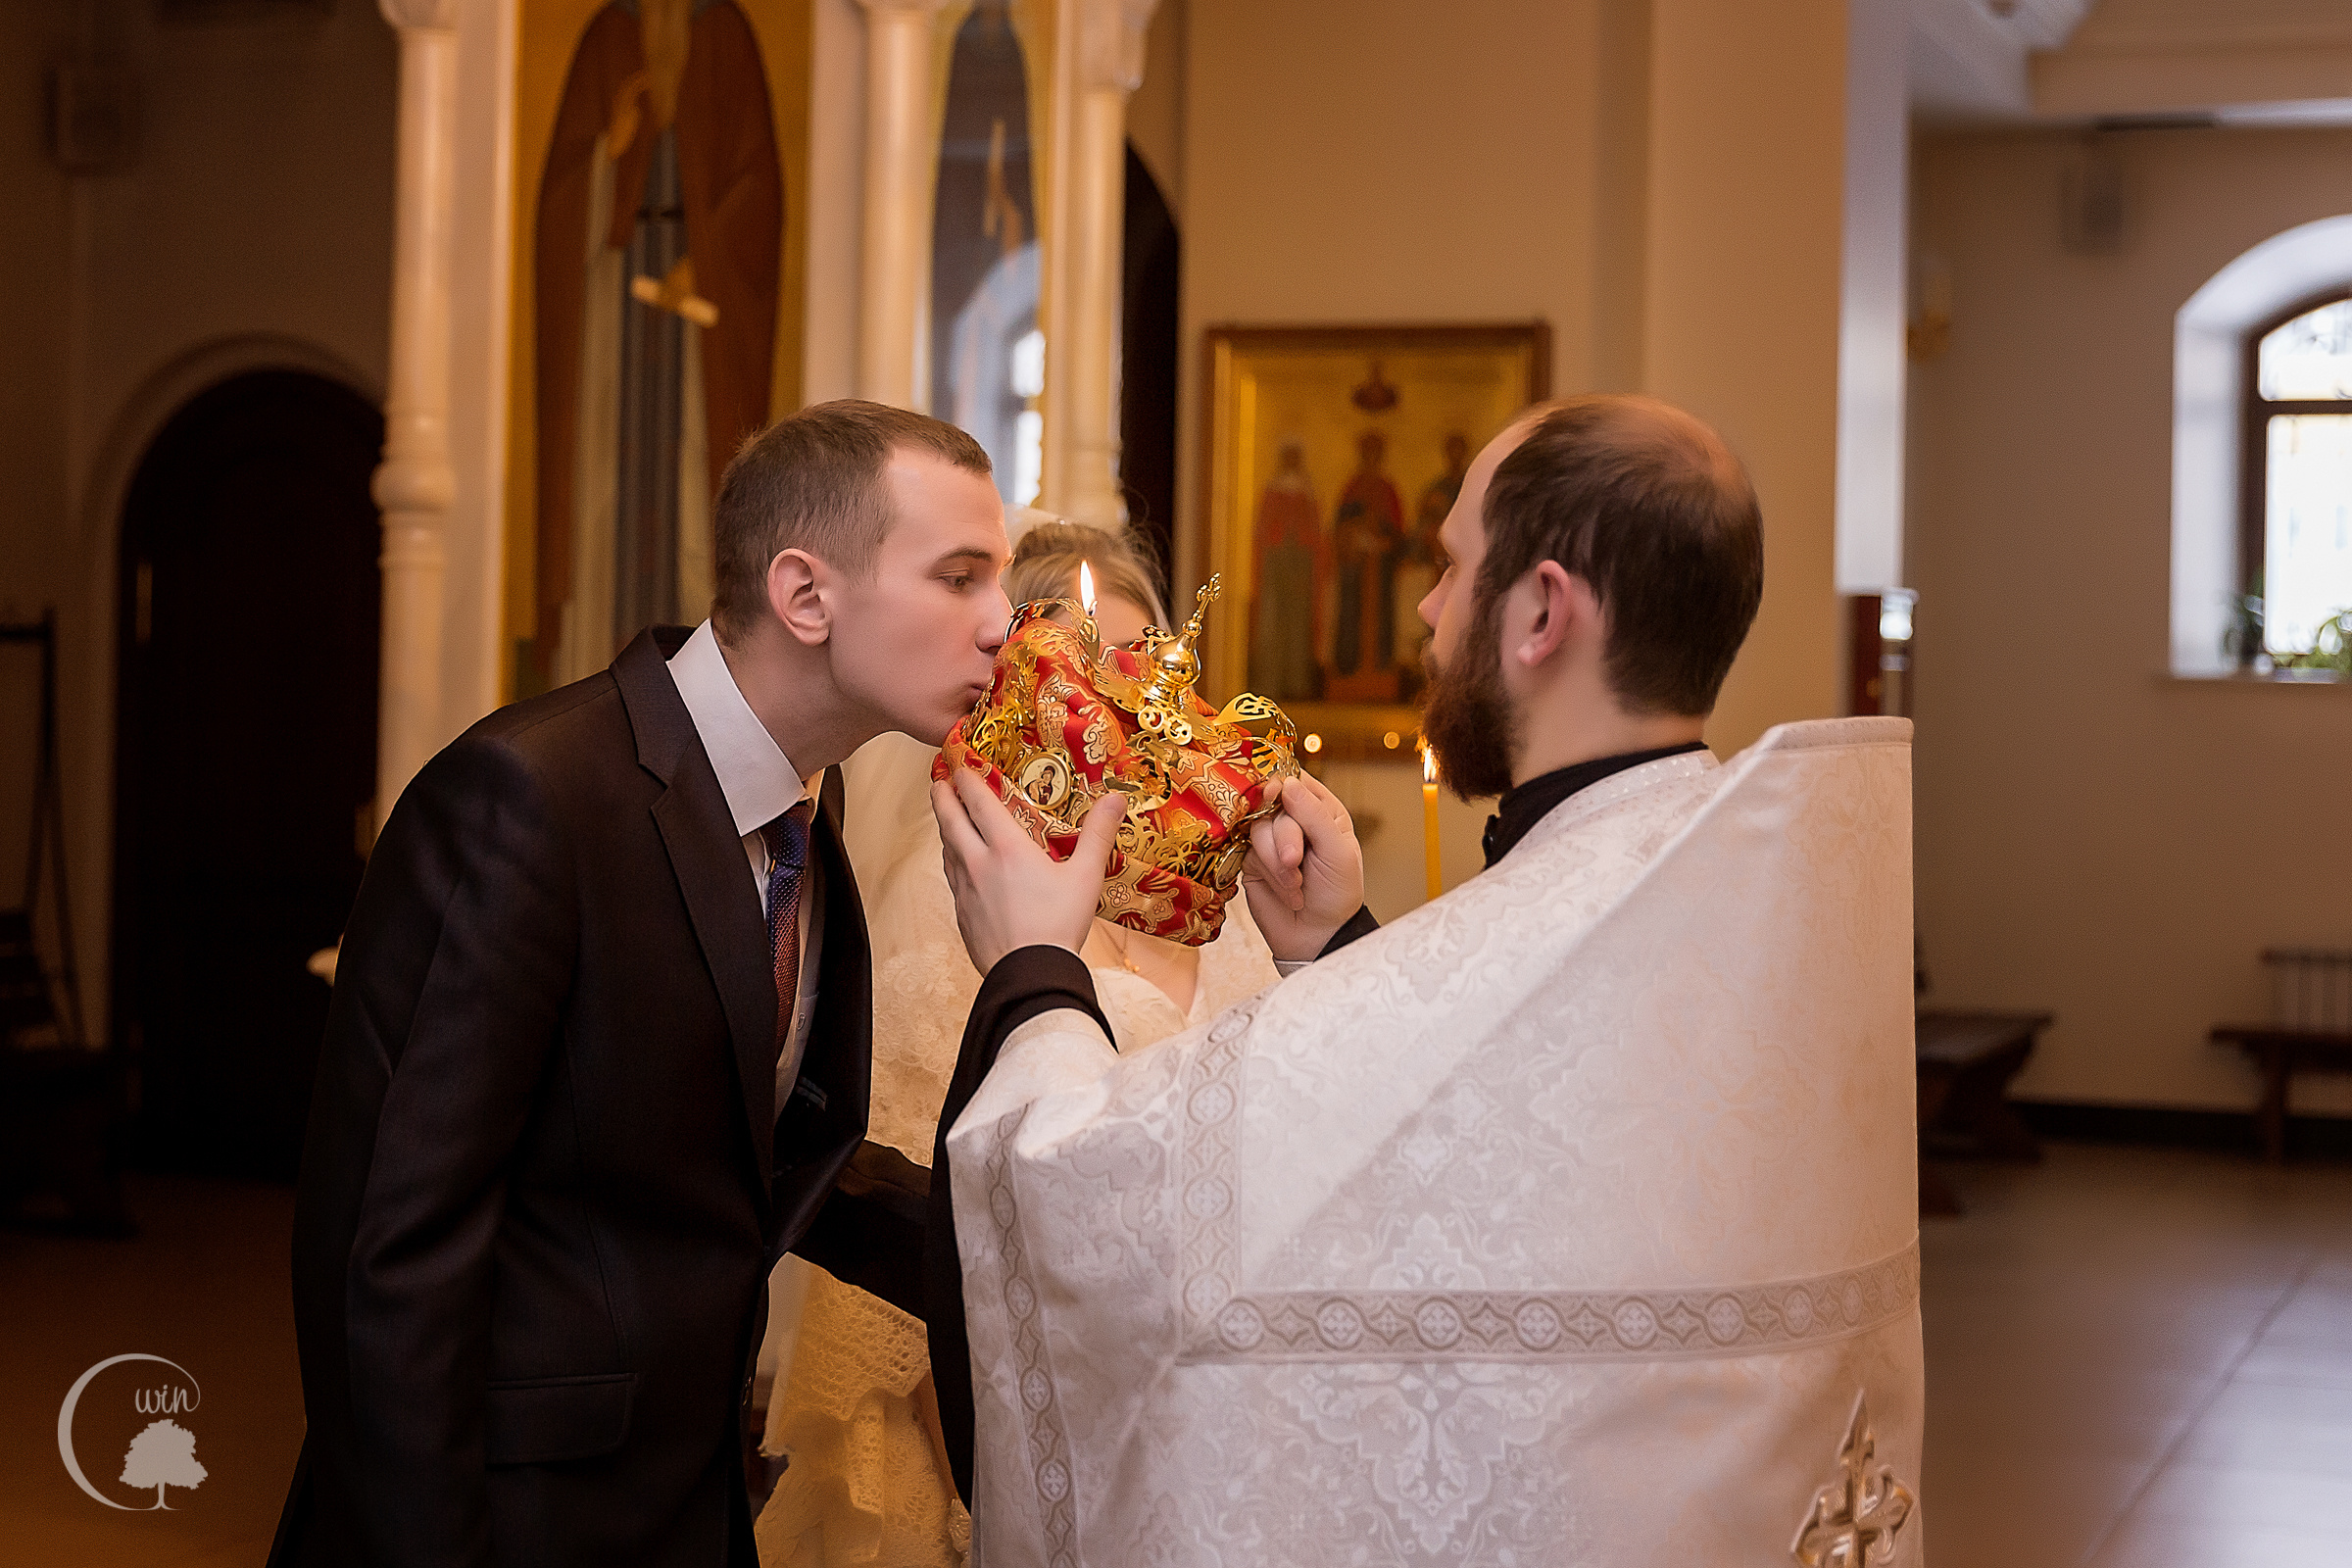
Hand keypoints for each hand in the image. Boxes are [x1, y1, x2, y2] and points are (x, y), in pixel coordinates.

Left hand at [931, 767, 1126, 974]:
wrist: (1030, 975)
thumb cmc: (1058, 926)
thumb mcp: (1086, 876)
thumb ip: (1098, 834)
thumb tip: (1114, 798)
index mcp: (1007, 848)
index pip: (979, 802)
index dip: (968, 780)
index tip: (960, 766)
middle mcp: (978, 864)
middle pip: (951, 821)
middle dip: (943, 797)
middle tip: (939, 782)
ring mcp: (966, 891)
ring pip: (947, 850)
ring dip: (945, 829)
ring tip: (947, 820)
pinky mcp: (962, 915)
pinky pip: (952, 879)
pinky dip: (951, 862)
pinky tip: (958, 866)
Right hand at [1241, 771, 1364, 962]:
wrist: (1319, 935)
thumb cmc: (1337, 893)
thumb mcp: (1337, 852)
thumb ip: (1314, 816)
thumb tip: (1287, 783)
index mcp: (1321, 810)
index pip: (1296, 781)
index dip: (1283, 784)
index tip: (1275, 794)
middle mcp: (1294, 820)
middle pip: (1273, 804)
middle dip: (1285, 837)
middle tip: (1295, 861)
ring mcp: (1270, 839)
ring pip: (1258, 829)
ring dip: (1277, 861)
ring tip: (1296, 885)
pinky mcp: (1251, 859)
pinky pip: (1248, 852)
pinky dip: (1268, 871)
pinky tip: (1285, 889)